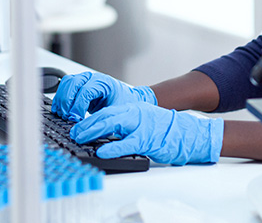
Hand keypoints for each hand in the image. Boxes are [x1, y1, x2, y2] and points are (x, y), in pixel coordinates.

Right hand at [51, 72, 155, 121]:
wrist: (127, 99)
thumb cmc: (123, 104)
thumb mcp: (116, 112)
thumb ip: (102, 118)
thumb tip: (88, 129)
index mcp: (104, 82)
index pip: (85, 91)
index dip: (78, 106)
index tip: (76, 119)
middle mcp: (93, 78)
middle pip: (73, 83)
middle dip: (67, 102)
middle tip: (67, 117)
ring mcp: (85, 79)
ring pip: (66, 83)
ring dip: (62, 99)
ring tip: (63, 114)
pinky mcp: (78, 84)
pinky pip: (65, 86)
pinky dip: (60, 97)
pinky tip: (60, 110)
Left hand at [71, 102, 222, 164]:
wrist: (188, 132)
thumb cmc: (163, 130)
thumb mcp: (141, 122)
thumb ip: (124, 126)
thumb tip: (102, 133)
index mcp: (132, 110)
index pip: (106, 111)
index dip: (89, 118)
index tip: (76, 126)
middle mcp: (135, 114)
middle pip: (106, 115)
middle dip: (86, 124)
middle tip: (73, 132)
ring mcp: (142, 125)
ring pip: (113, 124)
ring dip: (94, 131)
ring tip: (80, 137)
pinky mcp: (148, 139)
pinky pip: (127, 143)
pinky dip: (113, 147)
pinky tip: (102, 151)